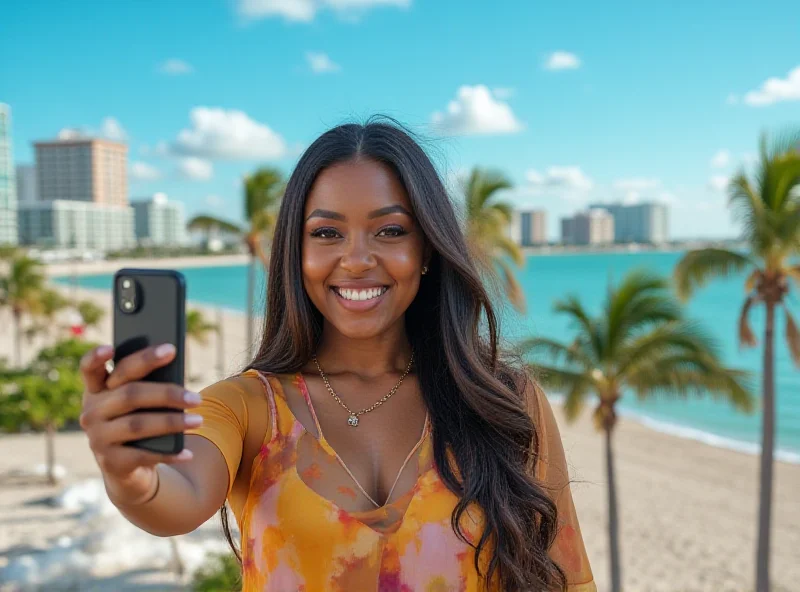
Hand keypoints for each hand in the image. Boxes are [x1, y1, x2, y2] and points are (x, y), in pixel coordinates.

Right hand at [79, 343, 202, 506]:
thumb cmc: (139, 420)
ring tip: (198, 421)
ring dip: (172, 422)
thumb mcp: (139, 402)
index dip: (96, 357)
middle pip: (129, 394)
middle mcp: (91, 412)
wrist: (128, 468)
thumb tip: (176, 369)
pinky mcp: (110, 462)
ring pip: (138, 425)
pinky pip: (143, 455)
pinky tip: (188, 453)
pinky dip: (169, 453)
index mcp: (97, 390)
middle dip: (166, 393)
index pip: (89, 368)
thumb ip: (148, 384)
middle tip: (196, 397)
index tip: (111, 347)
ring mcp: (97, 438)